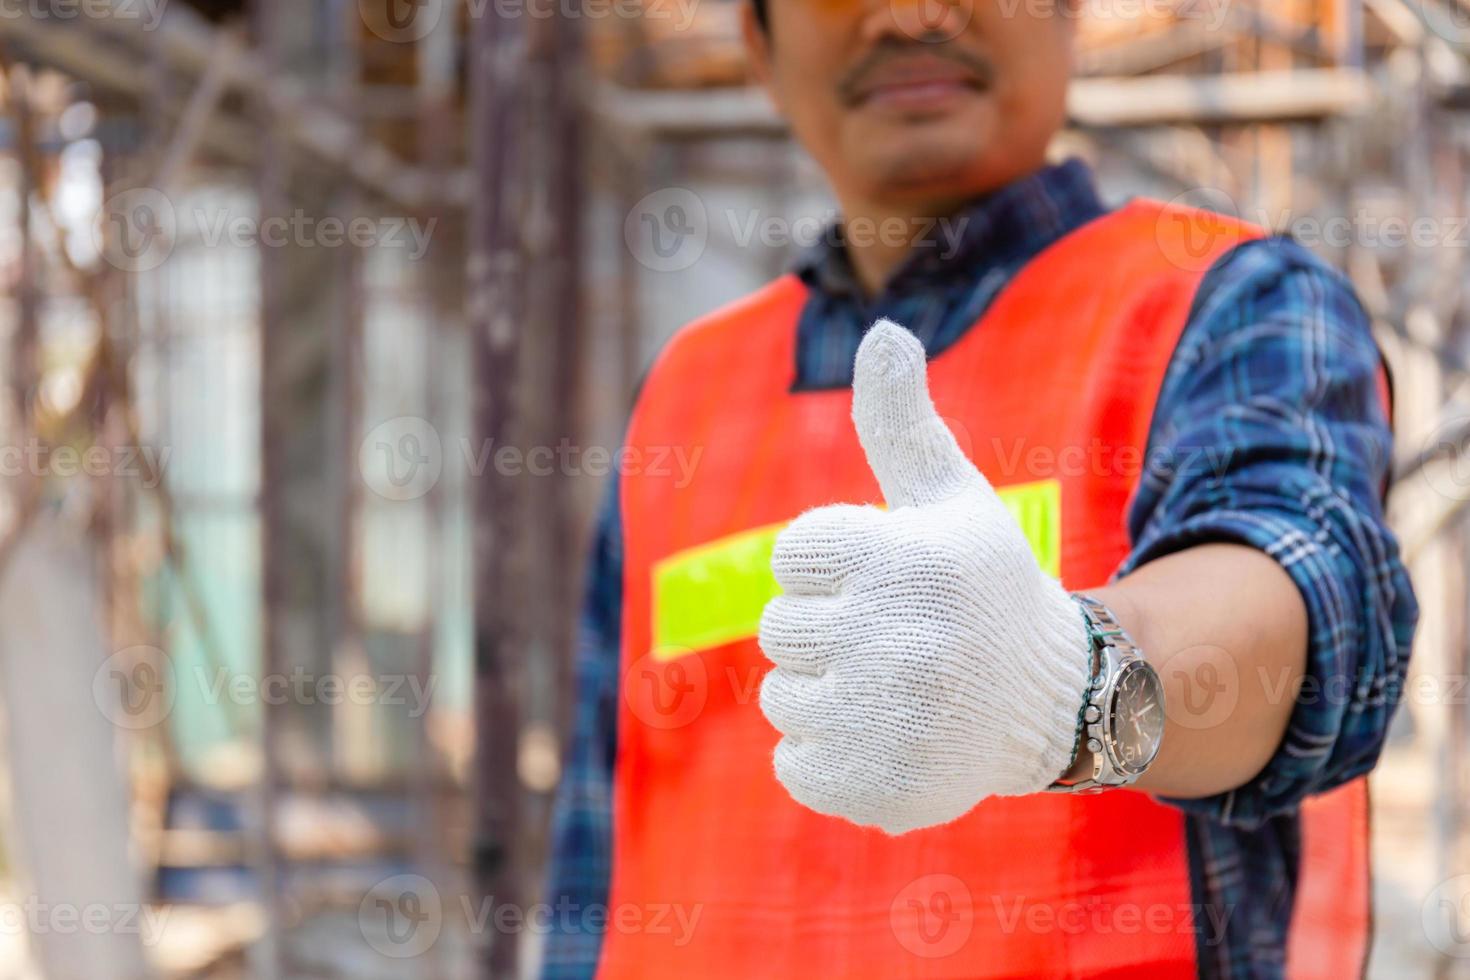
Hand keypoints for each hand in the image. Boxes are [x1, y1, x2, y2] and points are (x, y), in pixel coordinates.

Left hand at [757, 319, 1090, 833]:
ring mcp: (884, 722)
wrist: (1056, 704)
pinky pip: (793, 767)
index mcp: (903, 559)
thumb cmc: (986, 586)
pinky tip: (894, 741)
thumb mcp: (951, 497)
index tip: (896, 582)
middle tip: (903, 641)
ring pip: (782, 698)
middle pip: (780, 629)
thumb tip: (880, 328)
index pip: (793, 555)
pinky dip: (831, 759)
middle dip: (831, 631)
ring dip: (829, 695)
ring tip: (902, 691)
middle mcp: (895, 640)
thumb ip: (901, 419)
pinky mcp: (874, 790)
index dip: (838, 568)